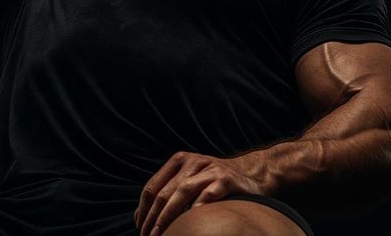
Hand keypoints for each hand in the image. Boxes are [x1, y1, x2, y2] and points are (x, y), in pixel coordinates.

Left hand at [134, 152, 263, 235]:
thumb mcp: (189, 180)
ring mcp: (209, 169)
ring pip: (183, 191)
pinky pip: (209, 193)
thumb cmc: (213, 181)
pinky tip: (192, 220)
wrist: (251, 173)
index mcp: (178, 161)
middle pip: (165, 192)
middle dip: (154, 217)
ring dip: (170, 215)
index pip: (153, 186)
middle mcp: (192, 162)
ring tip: (162, 233)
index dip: (143, 209)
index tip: (139, 227)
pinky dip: (198, 206)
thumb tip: (139, 218)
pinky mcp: (226, 179)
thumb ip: (168, 193)